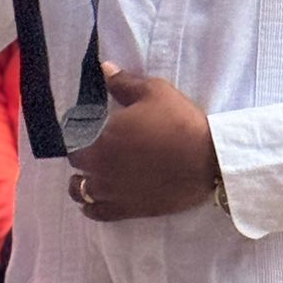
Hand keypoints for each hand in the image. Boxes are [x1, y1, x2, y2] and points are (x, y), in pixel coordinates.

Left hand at [67, 64, 218, 222]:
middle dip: (83, 154)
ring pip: (80, 191)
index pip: (74, 136)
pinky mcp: (127, 209)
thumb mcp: (154, 91)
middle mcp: (100, 166)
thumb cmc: (179, 122)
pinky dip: (91, 207)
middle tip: (96, 147)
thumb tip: (105, 69)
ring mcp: (112, 192)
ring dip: (82, 182)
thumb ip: (124, 83)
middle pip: (77, 163)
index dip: (80, 131)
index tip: (90, 128)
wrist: (207, 159)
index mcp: (101, 136)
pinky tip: (93, 201)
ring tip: (91, 175)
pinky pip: (97, 213)